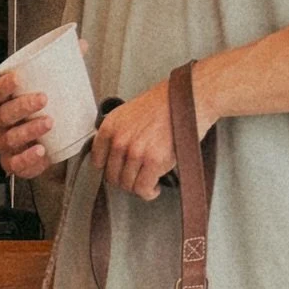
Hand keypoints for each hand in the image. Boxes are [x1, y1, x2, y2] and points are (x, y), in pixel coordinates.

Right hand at [0, 67, 55, 178]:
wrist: (51, 144)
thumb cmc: (45, 114)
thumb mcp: (54, 90)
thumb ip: (64, 67)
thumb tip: (80, 45)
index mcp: (6, 103)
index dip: (4, 85)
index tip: (19, 77)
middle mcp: (2, 124)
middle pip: (4, 114)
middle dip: (22, 106)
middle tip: (43, 99)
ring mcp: (6, 145)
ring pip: (10, 138)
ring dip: (29, 130)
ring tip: (49, 122)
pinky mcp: (14, 163)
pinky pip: (16, 164)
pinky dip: (27, 158)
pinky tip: (41, 150)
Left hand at [91, 69, 218, 199]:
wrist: (190, 96)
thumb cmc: (166, 104)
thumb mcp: (130, 114)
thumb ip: (118, 135)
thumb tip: (113, 159)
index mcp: (110, 126)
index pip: (97, 162)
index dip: (110, 169)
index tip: (119, 170)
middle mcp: (119, 140)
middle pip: (112, 177)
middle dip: (125, 179)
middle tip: (137, 175)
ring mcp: (135, 151)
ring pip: (127, 185)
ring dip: (138, 186)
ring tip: (148, 179)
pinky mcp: (153, 160)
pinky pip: (143, 189)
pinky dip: (149, 192)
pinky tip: (154, 187)